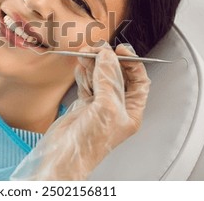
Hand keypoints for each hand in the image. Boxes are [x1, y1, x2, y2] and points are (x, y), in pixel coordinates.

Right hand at [10, 43, 150, 179]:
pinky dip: (83, 73)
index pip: (139, 80)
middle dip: (108, 60)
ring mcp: (99, 105)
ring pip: (99, 77)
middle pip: (117, 75)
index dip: (131, 63)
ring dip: (93, 64)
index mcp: (131, 110)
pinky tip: (80, 66)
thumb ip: (108, 79)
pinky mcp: (83, 105)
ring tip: (85, 54)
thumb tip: (107, 56)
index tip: (120, 49)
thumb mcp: (106, 106)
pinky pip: (86, 83)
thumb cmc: (91, 142)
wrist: (65, 154)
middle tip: (97, 49)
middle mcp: (117, 107)